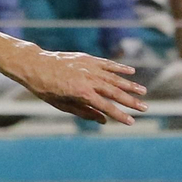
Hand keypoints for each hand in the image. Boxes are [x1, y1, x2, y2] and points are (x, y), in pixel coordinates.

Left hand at [14, 51, 146, 125]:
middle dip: (131, 101)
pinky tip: (131, 72)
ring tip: (143, 91)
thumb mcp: (61, 105)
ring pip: (115, 78)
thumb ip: (84, 112)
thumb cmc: (46, 88)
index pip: (106, 107)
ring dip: (130, 85)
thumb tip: (103, 120)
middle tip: (145, 108)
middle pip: (115, 93)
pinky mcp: (89, 59)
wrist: (36, 65)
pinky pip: (108, 64)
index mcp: (82, 93)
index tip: (131, 122)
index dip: (120, 115)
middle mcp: (89, 79)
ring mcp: (90, 67)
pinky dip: (120, 68)